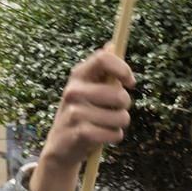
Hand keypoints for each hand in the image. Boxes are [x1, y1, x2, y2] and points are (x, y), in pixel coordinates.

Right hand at [31, 47, 134, 190]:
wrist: (61, 146)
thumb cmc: (83, 113)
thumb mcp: (89, 88)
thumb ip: (103, 69)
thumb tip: (113, 45)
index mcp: (79, 75)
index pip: (103, 59)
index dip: (123, 69)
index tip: (130, 83)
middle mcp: (74, 90)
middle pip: (120, 95)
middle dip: (125, 107)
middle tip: (113, 111)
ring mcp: (75, 112)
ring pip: (121, 118)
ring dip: (119, 124)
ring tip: (104, 125)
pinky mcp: (80, 133)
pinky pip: (115, 134)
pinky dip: (114, 137)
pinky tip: (101, 137)